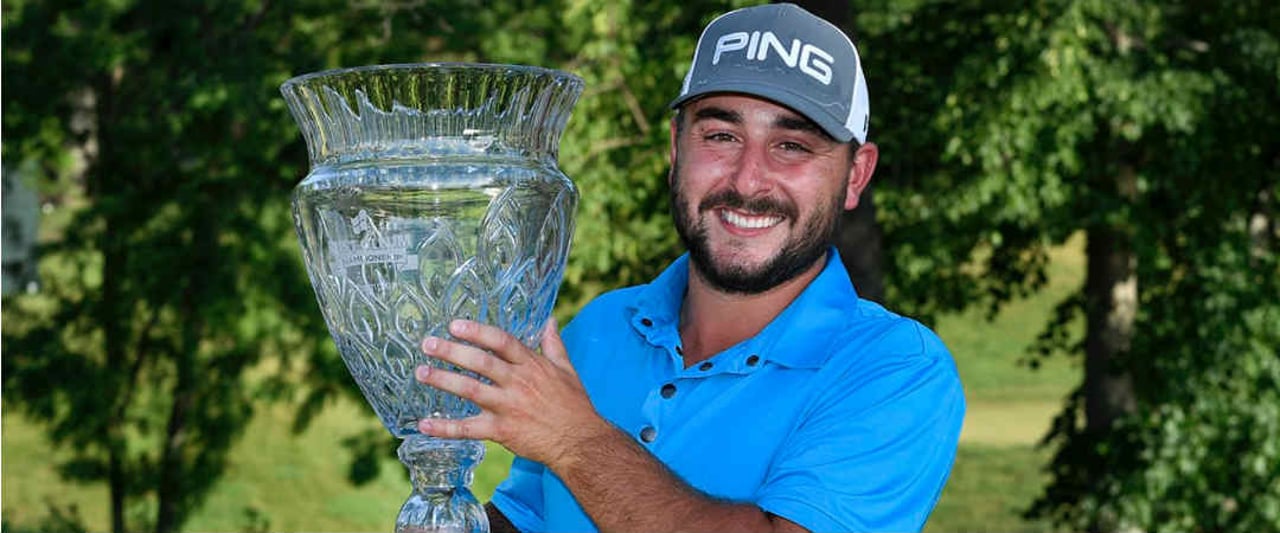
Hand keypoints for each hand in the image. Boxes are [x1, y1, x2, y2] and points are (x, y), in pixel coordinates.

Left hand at [415, 318, 610, 467]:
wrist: (580, 442)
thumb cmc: (574, 406)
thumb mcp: (567, 370)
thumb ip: (554, 345)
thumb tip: (550, 321)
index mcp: (532, 366)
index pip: (501, 342)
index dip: (477, 332)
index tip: (455, 325)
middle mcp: (518, 383)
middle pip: (481, 363)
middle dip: (452, 352)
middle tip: (428, 344)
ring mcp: (508, 407)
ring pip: (471, 390)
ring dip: (443, 381)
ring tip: (421, 372)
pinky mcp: (502, 431)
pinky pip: (468, 429)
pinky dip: (445, 428)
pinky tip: (424, 424)